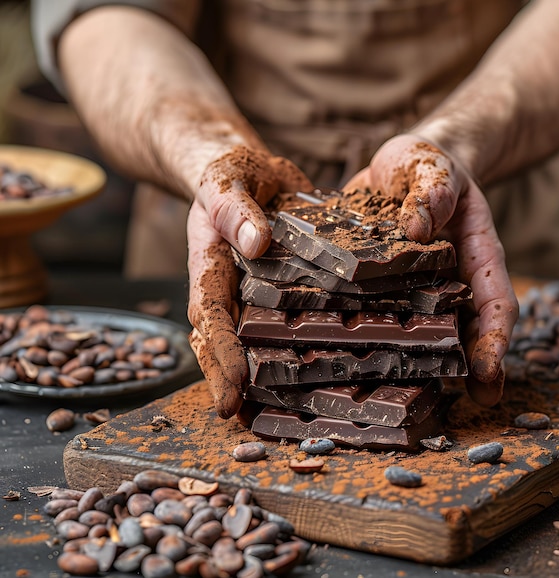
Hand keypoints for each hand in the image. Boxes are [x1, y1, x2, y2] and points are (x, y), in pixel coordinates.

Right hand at [187, 146, 312, 416]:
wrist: (245, 172)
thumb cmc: (230, 174)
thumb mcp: (228, 180)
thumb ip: (234, 209)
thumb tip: (255, 243)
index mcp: (210, 265)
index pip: (211, 314)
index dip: (222, 352)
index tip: (235, 387)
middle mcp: (228, 287)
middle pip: (222, 341)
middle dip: (230, 380)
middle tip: (244, 422)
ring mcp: (252, 292)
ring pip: (249, 339)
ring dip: (259, 374)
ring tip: (278, 412)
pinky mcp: (278, 290)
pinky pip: (281, 321)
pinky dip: (290, 347)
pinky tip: (311, 369)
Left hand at [345, 134, 518, 405]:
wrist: (399, 166)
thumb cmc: (426, 165)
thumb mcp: (434, 166)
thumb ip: (433, 189)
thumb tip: (418, 226)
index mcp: (475, 257)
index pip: (496, 304)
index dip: (495, 343)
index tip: (488, 377)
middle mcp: (445, 282)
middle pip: (458, 332)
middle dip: (454, 369)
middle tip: (438, 405)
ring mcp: (410, 289)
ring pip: (412, 333)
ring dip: (405, 364)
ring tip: (384, 394)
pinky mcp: (375, 287)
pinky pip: (370, 313)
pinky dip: (359, 335)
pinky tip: (334, 353)